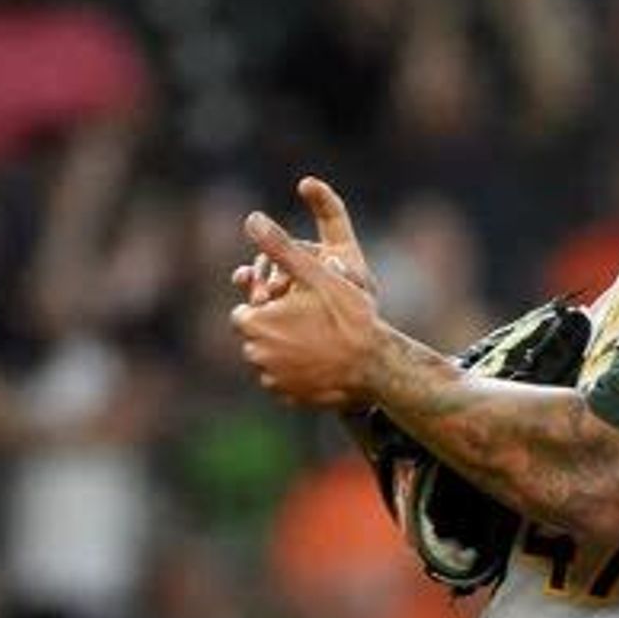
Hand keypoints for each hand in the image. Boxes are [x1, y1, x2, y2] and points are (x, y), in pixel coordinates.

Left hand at [231, 178, 385, 409]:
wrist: (373, 367)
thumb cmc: (347, 316)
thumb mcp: (315, 275)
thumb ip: (280, 248)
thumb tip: (252, 219)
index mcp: (255, 324)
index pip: (245, 309)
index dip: (268, 303)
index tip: (293, 301)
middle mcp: (256, 355)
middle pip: (257, 334)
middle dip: (275, 326)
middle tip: (310, 319)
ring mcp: (272, 381)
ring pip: (270, 357)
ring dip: (285, 348)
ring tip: (319, 338)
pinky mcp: (288, 398)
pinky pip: (285, 380)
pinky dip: (297, 371)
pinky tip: (322, 360)